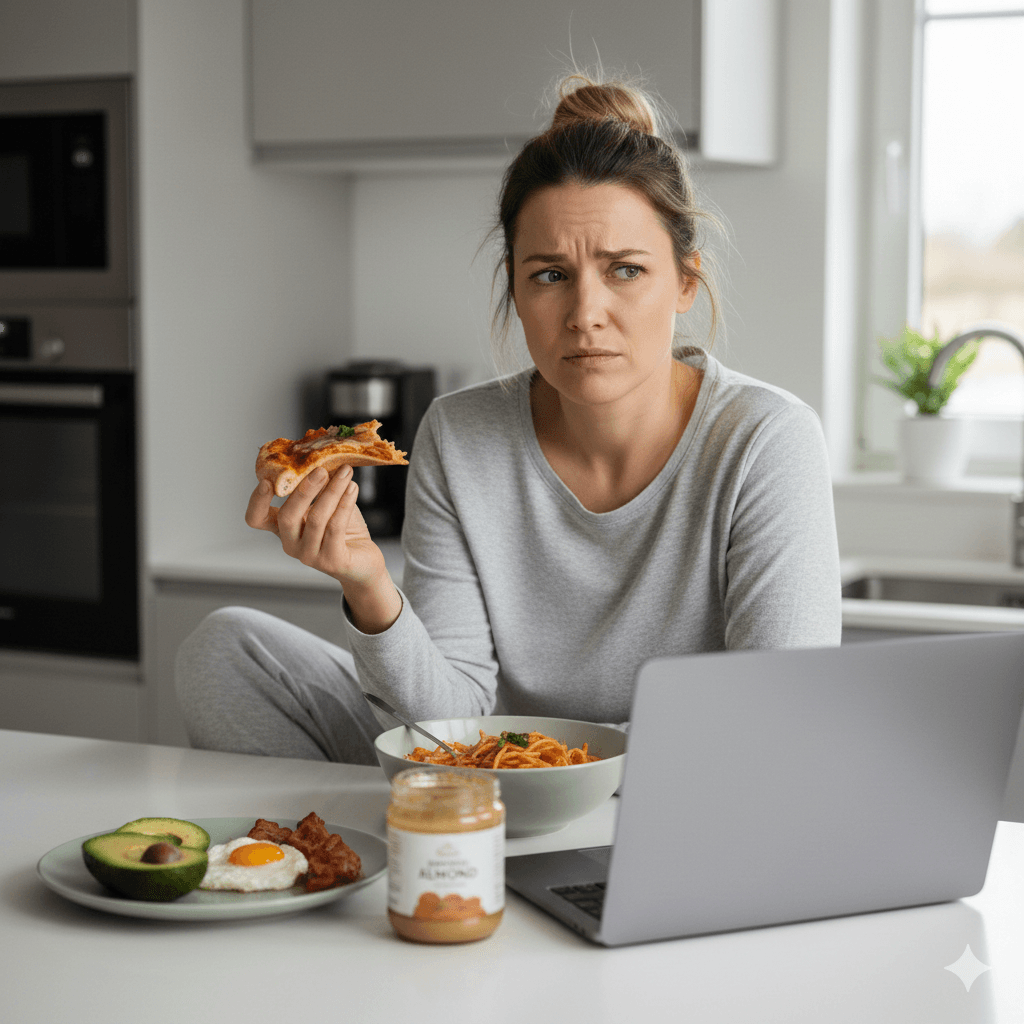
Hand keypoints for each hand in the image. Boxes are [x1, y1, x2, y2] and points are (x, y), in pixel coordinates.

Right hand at [245, 466, 384, 587]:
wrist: (364, 559)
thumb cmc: (342, 529)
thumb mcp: (325, 503)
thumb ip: (317, 485)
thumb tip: (317, 456)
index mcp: (282, 528)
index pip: (256, 519)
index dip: (256, 501)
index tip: (267, 480)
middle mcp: (291, 544)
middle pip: (287, 517)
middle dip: (304, 490)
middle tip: (321, 469)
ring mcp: (309, 555)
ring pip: (316, 519)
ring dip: (332, 491)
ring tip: (346, 472)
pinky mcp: (331, 561)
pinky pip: (335, 528)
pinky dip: (344, 504)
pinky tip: (353, 488)